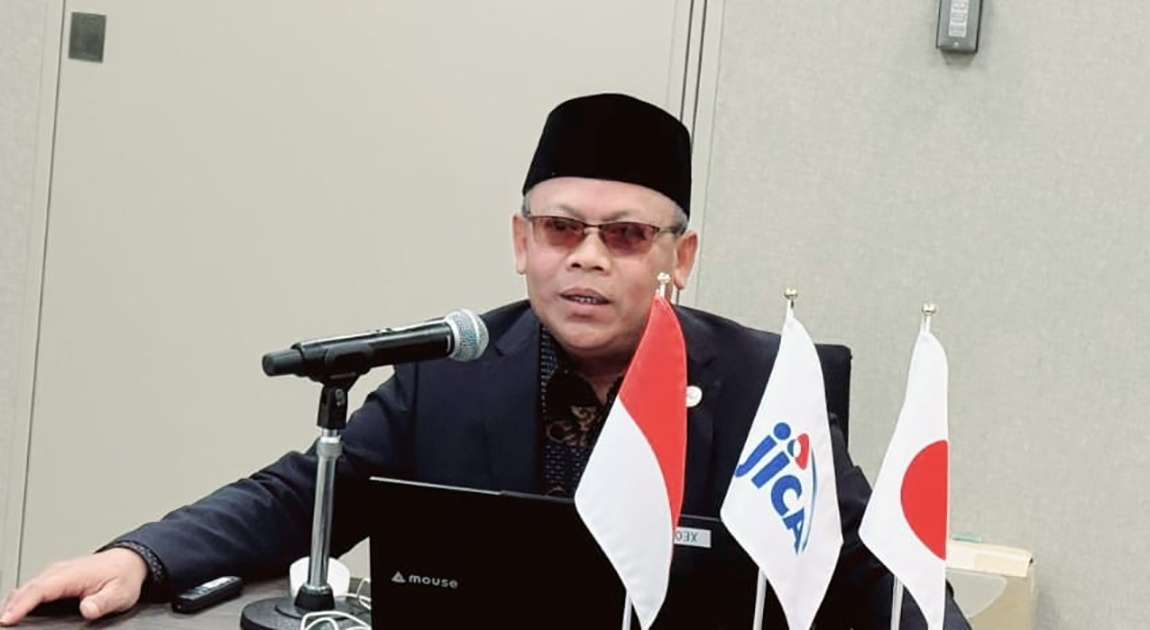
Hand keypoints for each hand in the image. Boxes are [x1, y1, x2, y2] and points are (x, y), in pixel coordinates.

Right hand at [0, 549, 147, 624]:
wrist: (130, 561)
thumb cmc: (124, 576)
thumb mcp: (120, 593)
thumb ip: (103, 602)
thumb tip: (87, 609)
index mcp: (73, 574)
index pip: (40, 590)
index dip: (21, 605)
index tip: (8, 619)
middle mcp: (60, 571)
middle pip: (27, 589)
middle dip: (11, 607)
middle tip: (2, 624)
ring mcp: (56, 573)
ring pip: (26, 588)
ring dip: (13, 603)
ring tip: (6, 620)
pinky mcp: (55, 578)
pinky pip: (32, 588)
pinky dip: (21, 599)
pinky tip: (16, 611)